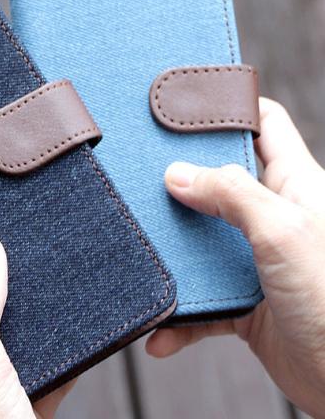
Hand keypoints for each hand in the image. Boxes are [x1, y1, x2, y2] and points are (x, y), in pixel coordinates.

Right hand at [146, 98, 324, 417]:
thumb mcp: (283, 231)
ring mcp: (255, 259)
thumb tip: (177, 175)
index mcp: (293, 184)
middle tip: (142, 173)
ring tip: (143, 252)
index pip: (265, 124)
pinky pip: (202, 300)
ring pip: (202, 240)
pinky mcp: (244, 301)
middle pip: (218, 179)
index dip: (231, 107)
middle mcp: (271, 216)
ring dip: (173, 253)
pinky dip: (181, 316)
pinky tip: (161, 331)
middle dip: (181, 178)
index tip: (187, 103)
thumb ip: (231, 196)